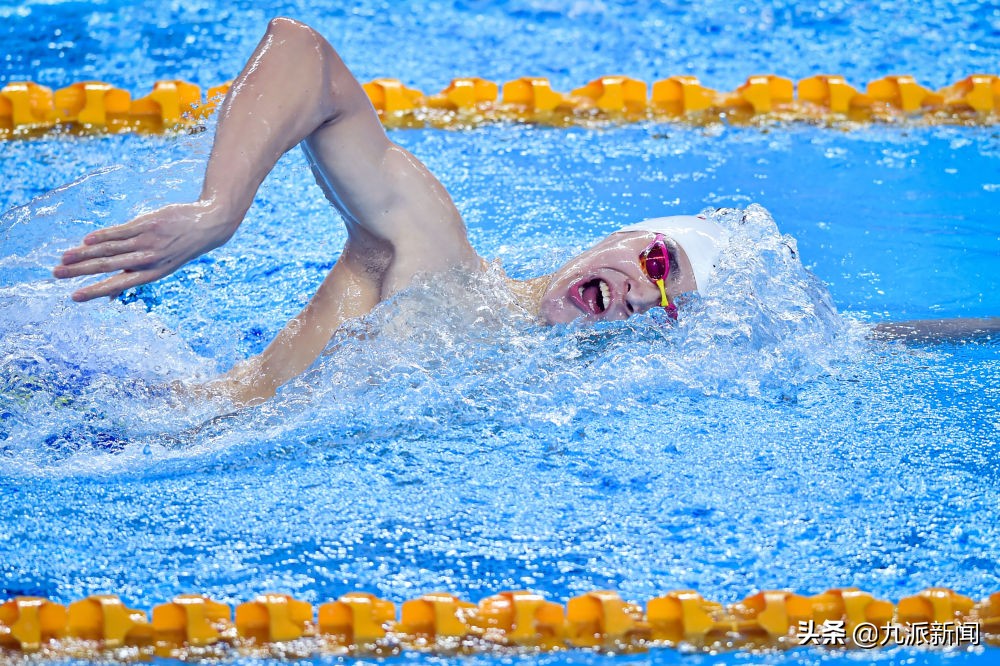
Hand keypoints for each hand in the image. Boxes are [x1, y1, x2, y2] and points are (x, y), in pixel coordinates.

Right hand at [53, 200, 235, 301]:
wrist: (207, 225)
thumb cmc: (180, 248)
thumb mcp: (163, 267)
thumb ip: (135, 276)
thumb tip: (110, 296)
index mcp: (152, 274)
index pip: (118, 284)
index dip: (95, 291)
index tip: (74, 297)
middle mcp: (149, 259)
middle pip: (108, 266)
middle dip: (80, 271)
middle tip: (57, 274)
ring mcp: (148, 241)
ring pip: (110, 249)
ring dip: (84, 253)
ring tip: (64, 257)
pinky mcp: (148, 224)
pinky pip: (120, 231)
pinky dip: (102, 236)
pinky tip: (86, 240)